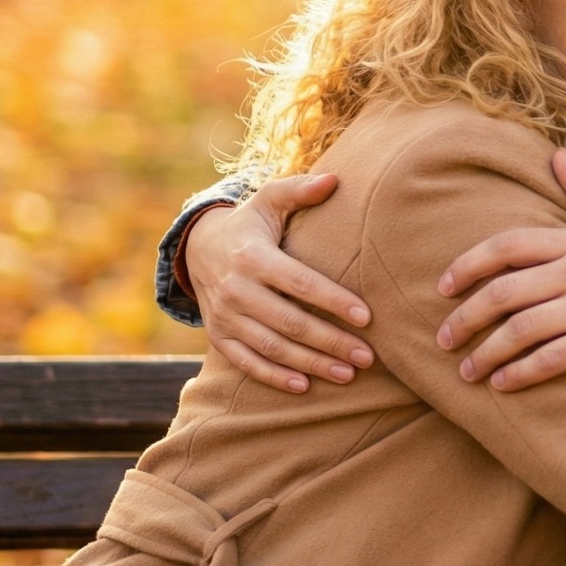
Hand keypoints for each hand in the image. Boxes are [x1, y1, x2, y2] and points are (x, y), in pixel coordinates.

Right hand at [187, 174, 374, 393]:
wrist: (197, 249)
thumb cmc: (250, 224)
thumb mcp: (268, 200)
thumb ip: (300, 190)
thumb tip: (335, 179)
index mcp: (254, 257)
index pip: (300, 284)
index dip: (334, 301)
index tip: (367, 317)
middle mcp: (237, 290)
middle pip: (291, 323)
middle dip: (332, 342)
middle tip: (368, 357)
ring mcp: (225, 317)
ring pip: (273, 348)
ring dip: (312, 364)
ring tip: (349, 374)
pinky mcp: (219, 336)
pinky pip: (247, 362)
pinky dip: (274, 376)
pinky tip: (305, 386)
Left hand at [437, 149, 565, 389]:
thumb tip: (557, 156)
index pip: (509, 245)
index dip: (469, 264)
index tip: (443, 285)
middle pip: (505, 291)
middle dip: (467, 316)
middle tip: (445, 337)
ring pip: (521, 329)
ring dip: (486, 353)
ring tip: (466, 370)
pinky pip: (550, 359)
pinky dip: (520, 373)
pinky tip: (502, 385)